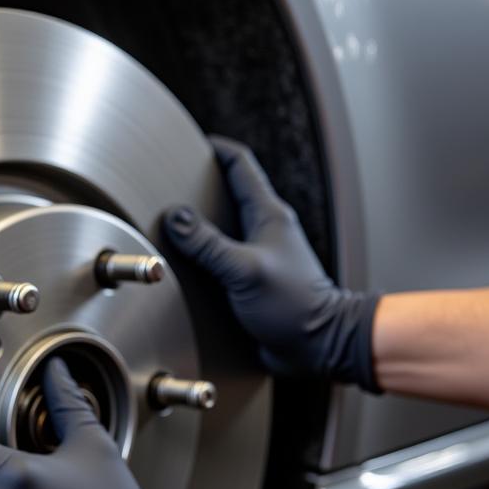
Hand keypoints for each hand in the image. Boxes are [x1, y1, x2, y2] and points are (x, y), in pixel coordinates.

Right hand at [164, 136, 380, 390]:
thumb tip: (176, 217)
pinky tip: (186, 263)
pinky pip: (223, 256)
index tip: (190, 143)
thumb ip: (208, 244)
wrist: (317, 345)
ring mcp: (259, 253)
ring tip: (171, 221)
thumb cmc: (294, 305)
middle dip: (200, 185)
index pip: (240, 165)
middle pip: (229, 192)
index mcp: (268, 215)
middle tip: (171, 182)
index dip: (216, 150)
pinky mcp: (252, 278)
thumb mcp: (243, 269)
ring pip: (224, 226)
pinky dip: (204, 252)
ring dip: (200, 222)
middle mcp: (264, 229)